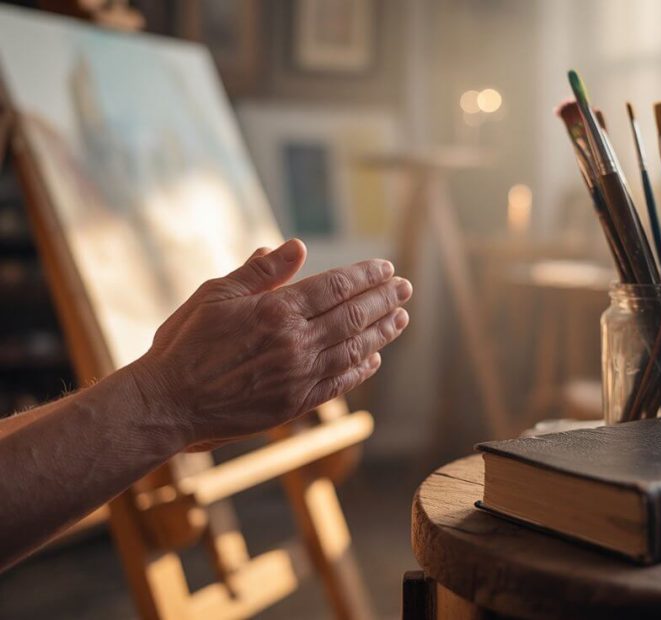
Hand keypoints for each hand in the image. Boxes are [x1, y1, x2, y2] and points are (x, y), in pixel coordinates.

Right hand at [128, 239, 410, 448]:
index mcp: (277, 311)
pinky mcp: (295, 404)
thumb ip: (261, 272)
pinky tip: (374, 359)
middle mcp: (296, 343)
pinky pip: (339, 383)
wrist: (167, 403)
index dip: (366, 276)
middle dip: (384, 300)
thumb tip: (297, 246)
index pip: (336, 287)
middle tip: (405, 288)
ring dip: (382, 332)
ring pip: (354, 349)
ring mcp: (299, 376)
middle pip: (353, 316)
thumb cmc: (186, 343)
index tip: (386, 268)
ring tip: (401, 318)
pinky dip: (361, 370)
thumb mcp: (217, 294)